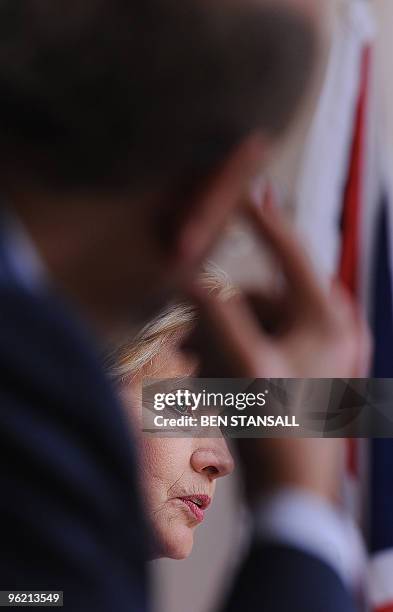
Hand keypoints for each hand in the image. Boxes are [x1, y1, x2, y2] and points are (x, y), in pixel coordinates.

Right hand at [184, 197, 371, 504]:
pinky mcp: (312, 371)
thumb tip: (190, 275)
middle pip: (266, 296)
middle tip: (186, 335)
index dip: (262, 220)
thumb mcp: (242, 364)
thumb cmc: (276, 429)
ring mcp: (325, 352)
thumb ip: (215, 313)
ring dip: (224, 336)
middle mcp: (334, 328)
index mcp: (328, 318)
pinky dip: (238, 353)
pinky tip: (209, 374)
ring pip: (263, 322)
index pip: (290, 251)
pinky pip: (268, 345)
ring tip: (191, 362)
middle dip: (222, 311)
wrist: (294, 496)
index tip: (241, 193)